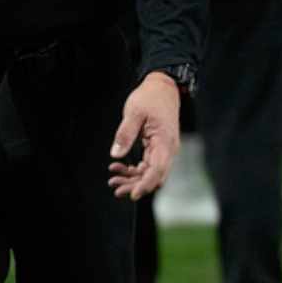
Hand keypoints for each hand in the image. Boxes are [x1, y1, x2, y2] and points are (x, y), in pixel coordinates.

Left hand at [108, 72, 181, 200]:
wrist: (163, 88)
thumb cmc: (151, 98)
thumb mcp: (134, 113)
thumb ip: (125, 134)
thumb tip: (116, 154)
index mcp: (164, 141)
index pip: (157, 170)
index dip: (145, 184)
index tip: (132, 194)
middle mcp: (168, 149)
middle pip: (154, 176)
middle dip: (135, 185)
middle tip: (115, 188)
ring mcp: (164, 150)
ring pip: (150, 173)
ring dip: (133, 179)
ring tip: (113, 179)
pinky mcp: (158, 148)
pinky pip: (148, 165)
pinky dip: (134, 170)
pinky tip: (119, 167)